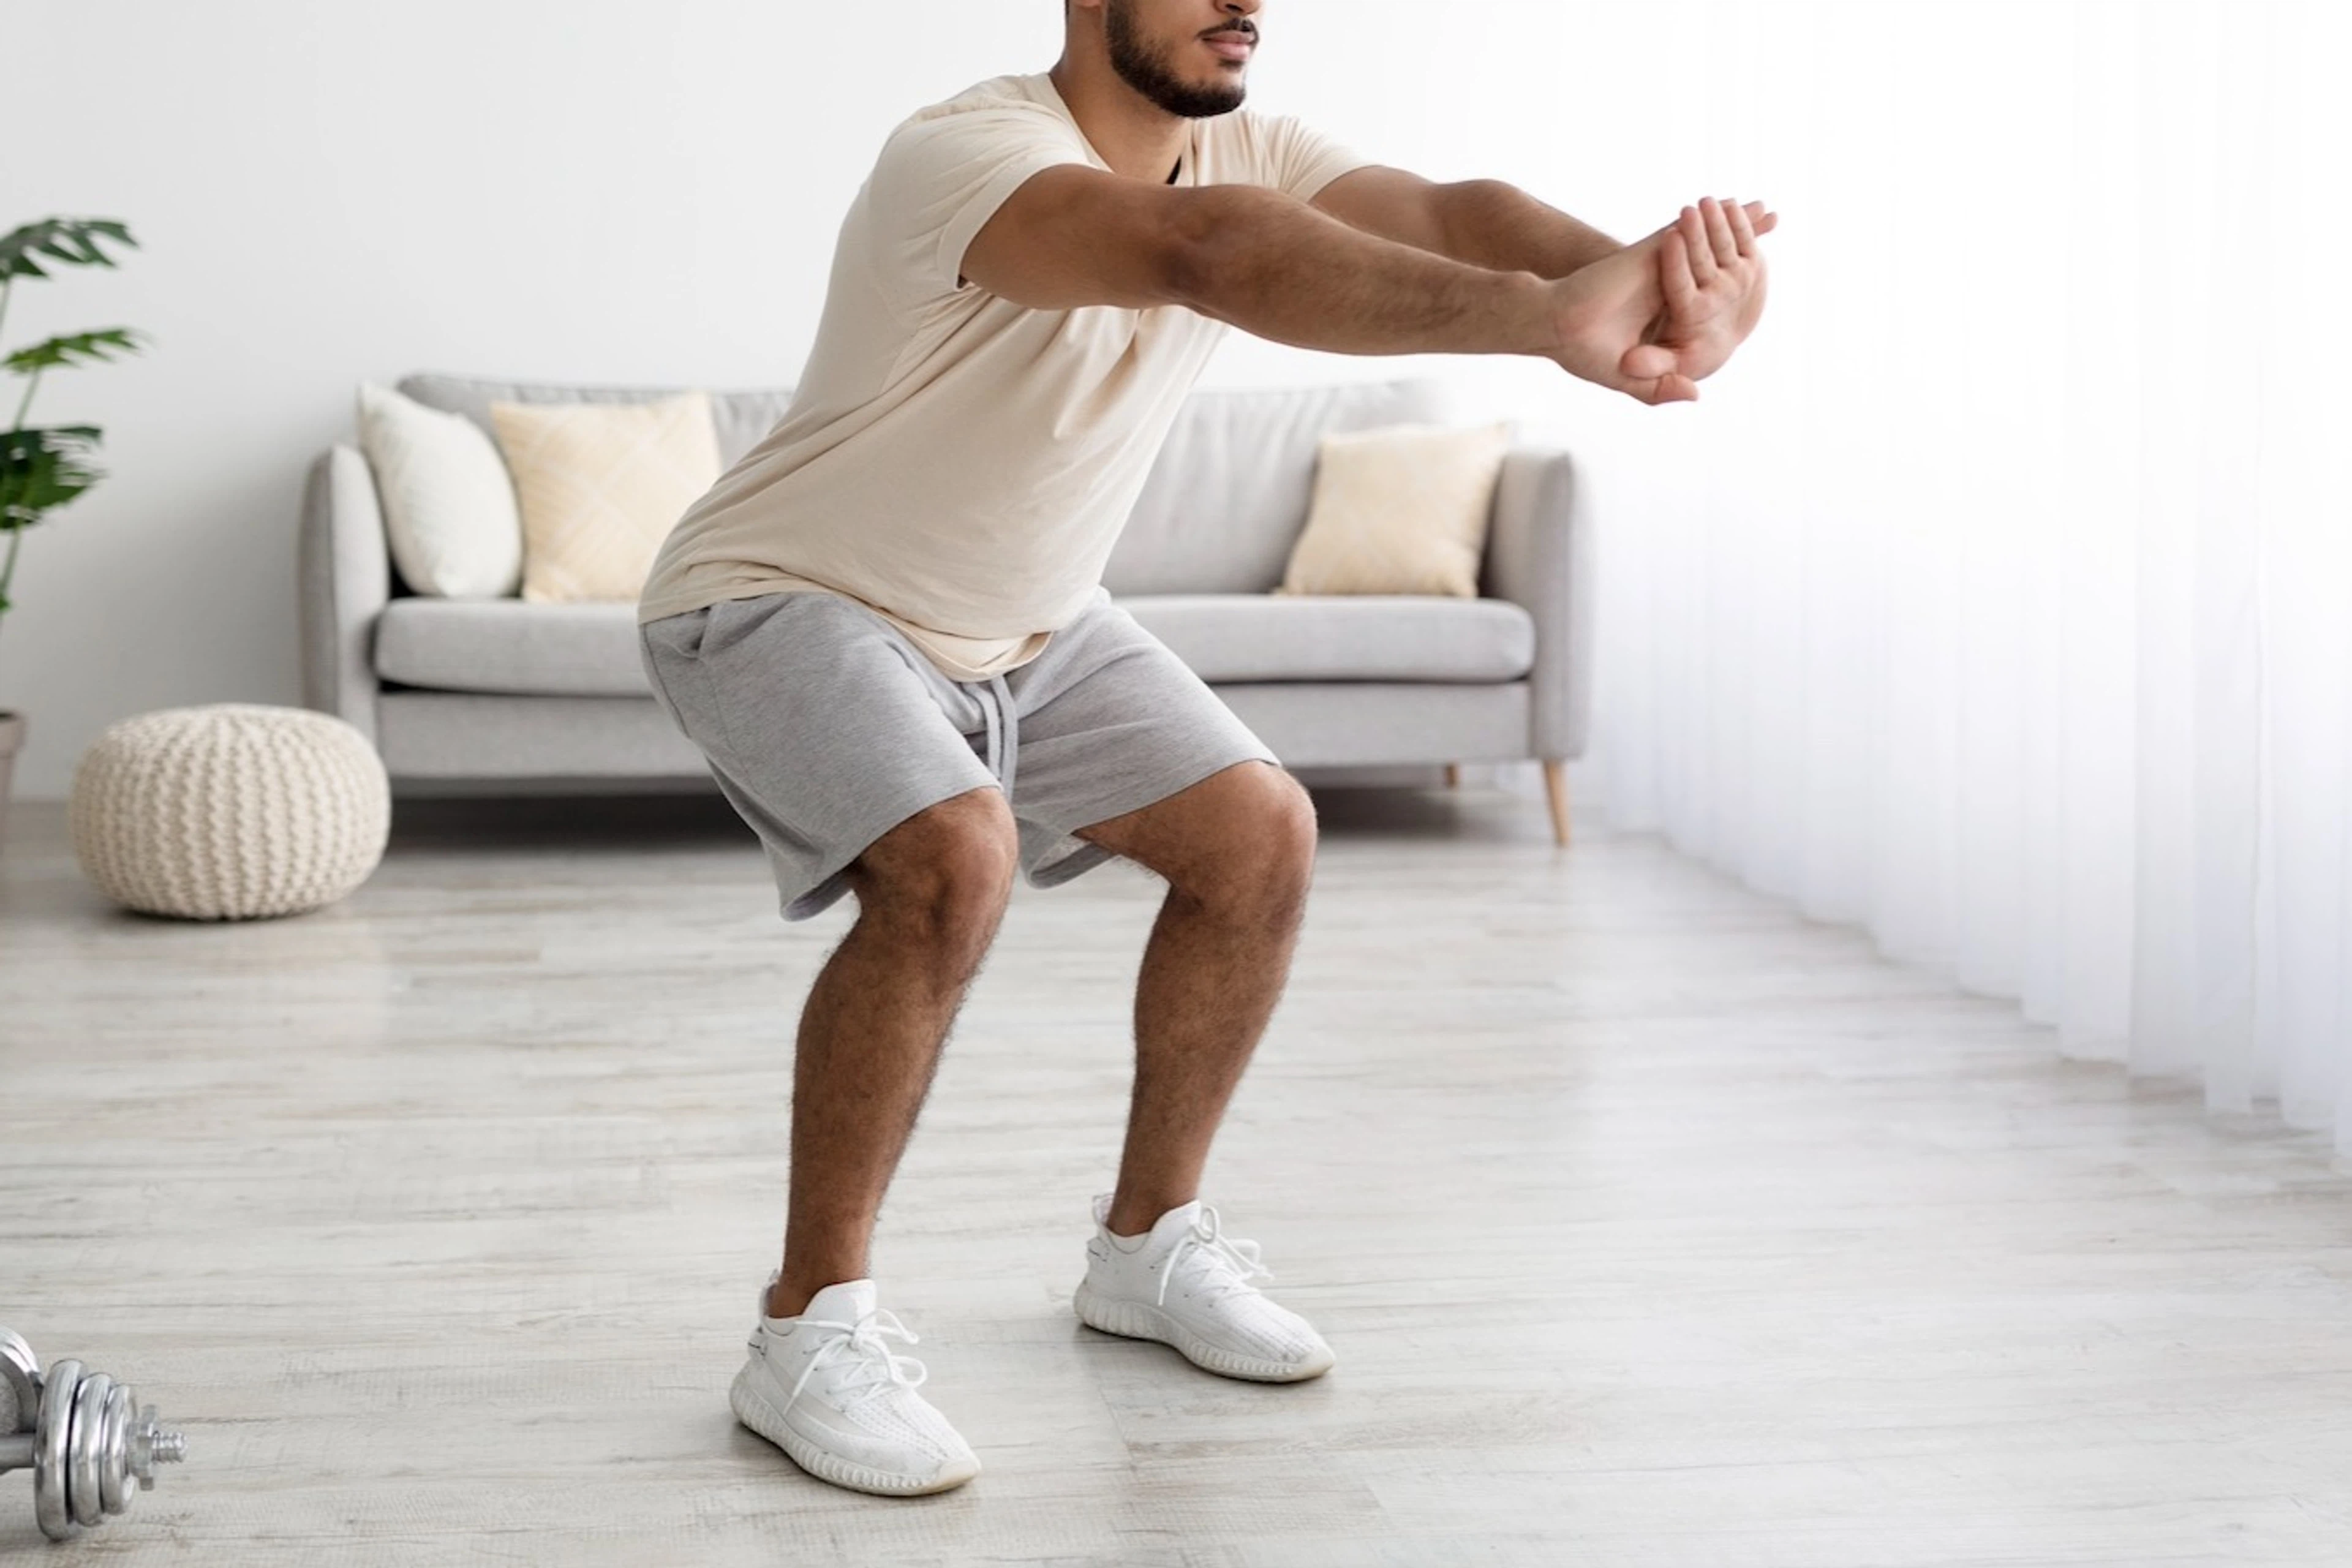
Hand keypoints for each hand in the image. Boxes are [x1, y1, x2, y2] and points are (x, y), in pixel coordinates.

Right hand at [1548, 197, 1775, 404]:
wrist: (1559, 329)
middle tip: (1772, 220)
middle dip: (1743, 241)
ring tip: (1768, 208)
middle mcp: (1667, 288)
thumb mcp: (1630, 377)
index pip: (1704, 296)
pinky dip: (1715, 217)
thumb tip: (1696, 395)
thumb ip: (1661, 384)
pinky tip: (1739, 204)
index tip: (1752, 277)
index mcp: (1663, 316)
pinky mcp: (1653, 252)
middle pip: (1714, 260)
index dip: (1729, 283)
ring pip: (1707, 240)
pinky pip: (1689, 230)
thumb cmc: (1584, 354)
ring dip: (1738, 223)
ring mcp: (1662, 268)